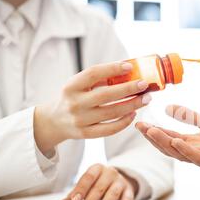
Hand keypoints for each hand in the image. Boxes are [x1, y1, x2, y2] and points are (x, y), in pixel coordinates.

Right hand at [34, 61, 151, 153]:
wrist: (54, 121)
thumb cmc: (73, 97)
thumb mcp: (78, 84)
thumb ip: (99, 78)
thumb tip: (129, 70)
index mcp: (71, 86)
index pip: (93, 74)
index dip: (112, 69)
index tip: (129, 66)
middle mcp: (74, 103)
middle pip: (105, 95)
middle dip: (128, 88)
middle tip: (144, 85)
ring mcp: (80, 120)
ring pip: (111, 112)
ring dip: (132, 105)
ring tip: (145, 99)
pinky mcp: (86, 134)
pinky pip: (109, 129)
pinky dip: (124, 122)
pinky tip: (133, 113)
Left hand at [60, 164, 137, 199]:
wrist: (122, 178)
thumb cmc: (101, 182)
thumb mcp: (88, 185)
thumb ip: (75, 194)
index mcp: (97, 169)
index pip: (88, 178)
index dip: (81, 189)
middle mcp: (110, 173)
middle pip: (99, 188)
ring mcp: (120, 182)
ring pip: (113, 193)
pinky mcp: (129, 191)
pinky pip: (127, 199)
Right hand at [136, 105, 199, 177]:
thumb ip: (189, 117)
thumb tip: (167, 107)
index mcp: (193, 144)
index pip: (169, 138)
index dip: (154, 132)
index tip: (140, 122)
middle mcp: (196, 153)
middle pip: (170, 148)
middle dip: (154, 138)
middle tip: (140, 126)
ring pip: (181, 153)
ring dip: (165, 143)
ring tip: (152, 131)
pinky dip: (187, 150)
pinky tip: (177, 140)